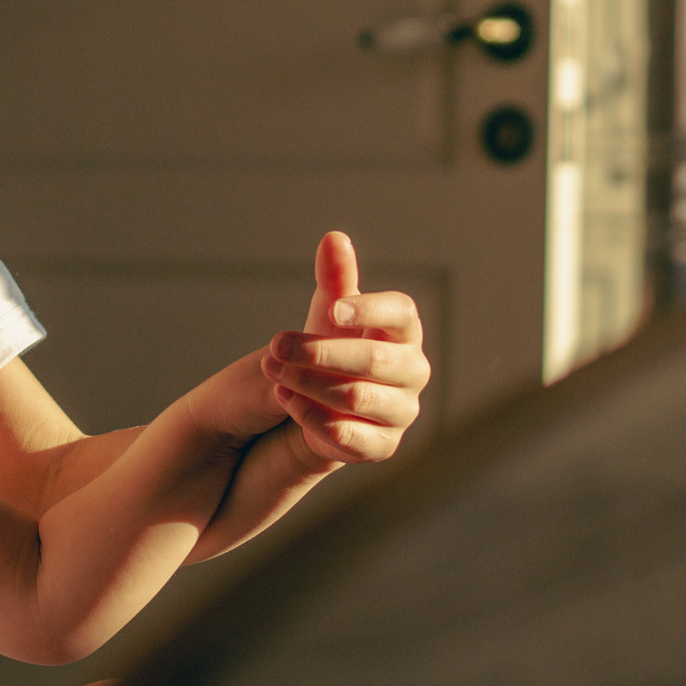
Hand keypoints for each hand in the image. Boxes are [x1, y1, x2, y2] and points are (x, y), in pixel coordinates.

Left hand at [261, 231, 429, 464]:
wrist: (312, 411)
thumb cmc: (327, 356)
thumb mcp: (327, 318)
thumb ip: (335, 281)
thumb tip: (334, 238)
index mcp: (403, 333)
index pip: (403, 314)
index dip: (371, 310)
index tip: (334, 310)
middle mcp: (412, 372)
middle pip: (375, 358)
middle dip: (319, 351)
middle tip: (275, 345)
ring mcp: (401, 412)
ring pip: (357, 396)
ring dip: (308, 383)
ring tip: (273, 374)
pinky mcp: (382, 447)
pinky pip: (350, 436)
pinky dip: (312, 417)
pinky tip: (286, 401)